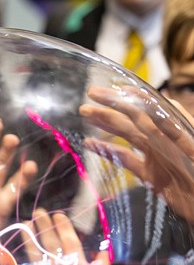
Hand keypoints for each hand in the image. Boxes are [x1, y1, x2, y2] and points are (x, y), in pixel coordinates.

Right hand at [80, 86, 193, 222]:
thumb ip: (178, 128)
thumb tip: (166, 103)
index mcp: (176, 131)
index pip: (152, 109)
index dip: (133, 97)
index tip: (114, 89)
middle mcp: (164, 140)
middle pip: (134, 118)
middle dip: (112, 106)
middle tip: (90, 95)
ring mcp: (156, 156)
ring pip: (126, 135)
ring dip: (106, 123)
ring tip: (86, 113)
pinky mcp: (151, 175)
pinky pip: (125, 160)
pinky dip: (107, 151)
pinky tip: (90, 144)